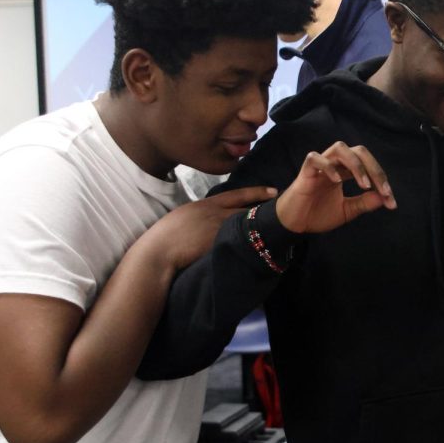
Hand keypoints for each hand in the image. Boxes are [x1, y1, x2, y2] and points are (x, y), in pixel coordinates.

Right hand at [143, 185, 277, 270]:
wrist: (158, 252)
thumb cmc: (164, 237)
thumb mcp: (183, 217)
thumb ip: (199, 215)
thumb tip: (207, 218)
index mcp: (204, 204)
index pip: (235, 194)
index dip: (256, 192)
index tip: (272, 190)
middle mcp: (214, 213)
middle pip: (247, 208)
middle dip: (265, 207)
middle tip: (285, 204)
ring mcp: (217, 229)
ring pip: (246, 224)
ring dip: (262, 225)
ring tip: (281, 225)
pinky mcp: (219, 245)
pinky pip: (241, 242)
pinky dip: (253, 242)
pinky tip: (267, 244)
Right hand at [275, 141, 396, 233]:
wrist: (294, 224)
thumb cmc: (317, 214)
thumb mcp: (347, 211)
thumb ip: (364, 203)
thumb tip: (384, 198)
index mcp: (345, 171)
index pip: (369, 166)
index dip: (382, 181)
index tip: (391, 202)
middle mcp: (335, 164)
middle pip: (358, 151)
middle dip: (374, 168)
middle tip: (383, 190)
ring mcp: (320, 165)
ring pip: (339, 148)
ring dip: (355, 164)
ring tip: (364, 184)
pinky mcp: (305, 171)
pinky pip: (315, 158)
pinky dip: (328, 166)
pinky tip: (337, 181)